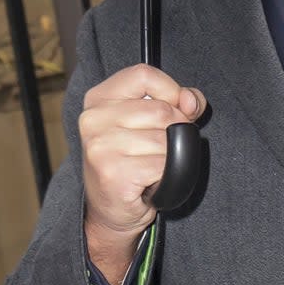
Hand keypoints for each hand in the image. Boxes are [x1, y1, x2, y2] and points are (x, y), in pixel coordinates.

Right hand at [79, 64, 205, 281]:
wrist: (112, 210)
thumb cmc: (134, 160)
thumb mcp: (152, 121)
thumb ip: (178, 100)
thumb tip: (190, 101)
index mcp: (99, 99)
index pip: (143, 74)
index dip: (170, 89)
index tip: (175, 107)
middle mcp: (93, 120)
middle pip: (162, 110)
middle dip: (176, 129)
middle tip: (161, 147)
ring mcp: (100, 147)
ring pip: (166, 140)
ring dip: (170, 156)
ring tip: (151, 164)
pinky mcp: (113, 173)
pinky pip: (164, 164)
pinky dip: (167, 174)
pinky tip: (149, 180)